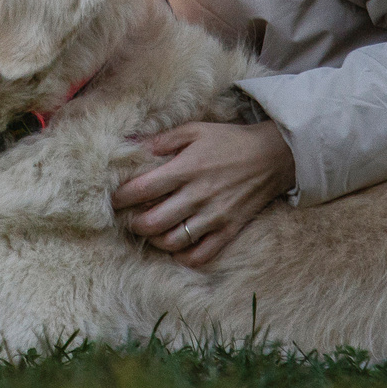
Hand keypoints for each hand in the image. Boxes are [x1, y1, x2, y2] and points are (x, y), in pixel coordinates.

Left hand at [109, 121, 294, 268]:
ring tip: (150, 231)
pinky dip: (183, 257)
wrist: (272, 156)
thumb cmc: (228, 141)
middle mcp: (198, 195)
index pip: (143, 189)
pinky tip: (175, 247)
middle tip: (130, 218)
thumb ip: (162, 140)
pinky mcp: (229, 231)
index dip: (122, 197)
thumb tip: (131, 145)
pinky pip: (201, 255)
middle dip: (134, 224)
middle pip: (153, 222)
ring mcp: (214, 216)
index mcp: (186, 169)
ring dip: (154, 240)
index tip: (115, 198)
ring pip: (173, 242)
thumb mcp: (195, 130)